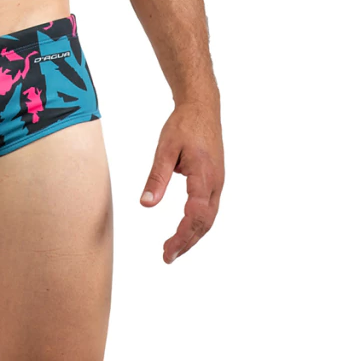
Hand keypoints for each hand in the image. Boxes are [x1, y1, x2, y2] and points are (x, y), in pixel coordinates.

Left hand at [140, 99, 223, 263]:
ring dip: (193, 235)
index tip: (167, 251)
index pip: (195, 216)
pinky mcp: (215, 180)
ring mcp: (218, 182)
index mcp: (204, 176)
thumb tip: (146, 204)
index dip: (182, 237)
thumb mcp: (165, 148)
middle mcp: (215, 183)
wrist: (202, 107)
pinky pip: (209, 208)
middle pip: (205, 223)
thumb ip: (157, 177)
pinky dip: (198, 223)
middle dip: (187, 242)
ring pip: (209, 218)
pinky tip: (185, 229)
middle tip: (167, 257)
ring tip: (173, 248)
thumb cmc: (184, 124)